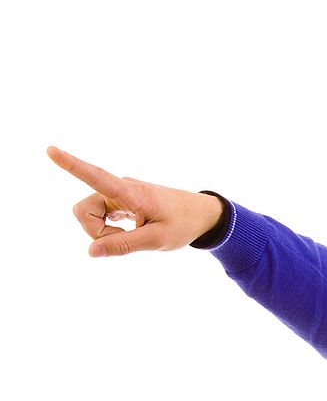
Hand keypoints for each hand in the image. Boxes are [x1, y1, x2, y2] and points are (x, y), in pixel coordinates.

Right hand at [47, 146, 223, 256]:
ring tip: (133, 235)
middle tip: (126, 241)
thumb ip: (124, 245)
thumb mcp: (157, 240)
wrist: (202, 214)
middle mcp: (121, 188)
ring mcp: (119, 194)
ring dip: (105, 232)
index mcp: (131, 193)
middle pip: (85, 210)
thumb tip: (91, 251)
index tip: (50, 149)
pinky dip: (110, 230)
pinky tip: (130, 229)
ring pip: (91, 215)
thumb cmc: (183, 225)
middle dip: (96, 231)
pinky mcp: (121, 201)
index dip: (71, 164)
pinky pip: (101, 216)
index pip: (96, 177)